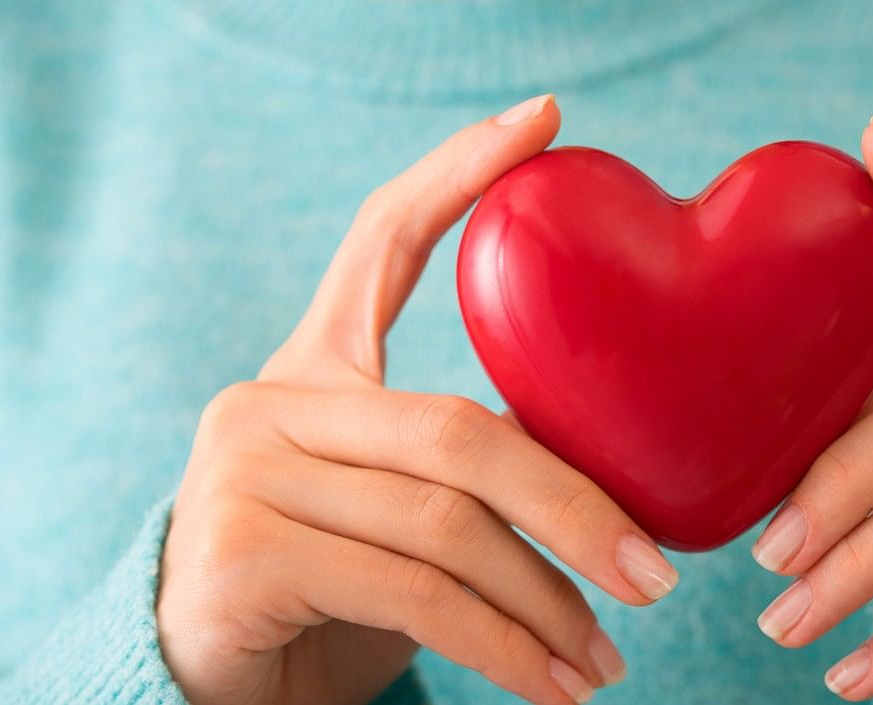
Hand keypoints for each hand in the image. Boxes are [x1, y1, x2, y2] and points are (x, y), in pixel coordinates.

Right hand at [157, 95, 677, 704]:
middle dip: (572, 505)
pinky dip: (503, 648)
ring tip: (608, 658)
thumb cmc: (330, 592)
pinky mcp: (242, 549)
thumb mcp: (401, 516)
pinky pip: (412, 593)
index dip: (459, 173)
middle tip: (655, 575)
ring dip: (546, 601)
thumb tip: (609, 469)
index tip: (546, 119)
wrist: (217, 685)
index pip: (383, 241)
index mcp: (316, 369)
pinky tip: (554, 688)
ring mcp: (245, 471)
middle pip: (456, 428)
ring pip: (445, 523)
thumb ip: (465, 469)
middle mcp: (270, 402)